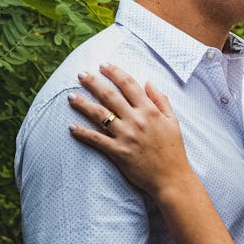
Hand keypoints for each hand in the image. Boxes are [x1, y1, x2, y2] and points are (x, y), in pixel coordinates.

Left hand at [67, 63, 194, 199]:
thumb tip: (147, 82)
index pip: (129, 85)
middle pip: (110, 95)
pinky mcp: (118, 152)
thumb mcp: (173, 120)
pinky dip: (83, 133)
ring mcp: (126, 136)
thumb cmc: (173, 149)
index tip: (104, 65)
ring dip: (83, 104)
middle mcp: (136, 120)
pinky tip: (72, 127)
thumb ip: (161, 99)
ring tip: (70, 96)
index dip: (115, 72)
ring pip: (99, 114)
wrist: (172, 177)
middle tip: (81, 74)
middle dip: (94, 82)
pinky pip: (96, 139)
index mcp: (149, 110)